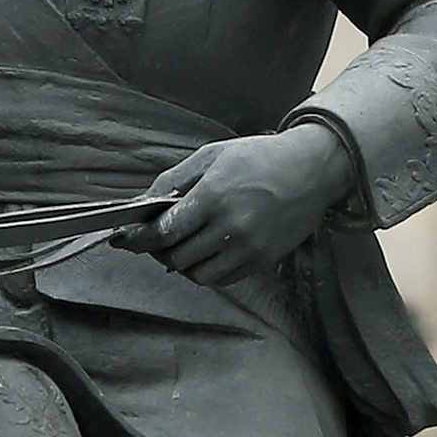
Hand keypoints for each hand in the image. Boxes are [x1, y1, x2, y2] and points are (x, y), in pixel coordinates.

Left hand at [141, 124, 354, 287]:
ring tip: (185, 246)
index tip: (124, 239)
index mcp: (214, 195)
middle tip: (158, 239)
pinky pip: (221, 279)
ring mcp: (248, 248)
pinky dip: (207, 270)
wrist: (312, 169)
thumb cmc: (259, 158)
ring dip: (183, 264)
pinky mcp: (262, 261)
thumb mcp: (212, 156)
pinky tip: (208, 252)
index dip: (139, 238)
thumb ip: (174, 180)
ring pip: (197, 275)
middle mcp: (230, 226)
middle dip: (159, 250)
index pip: (165, 231)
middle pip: (176, 257)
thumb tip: (141, 204)